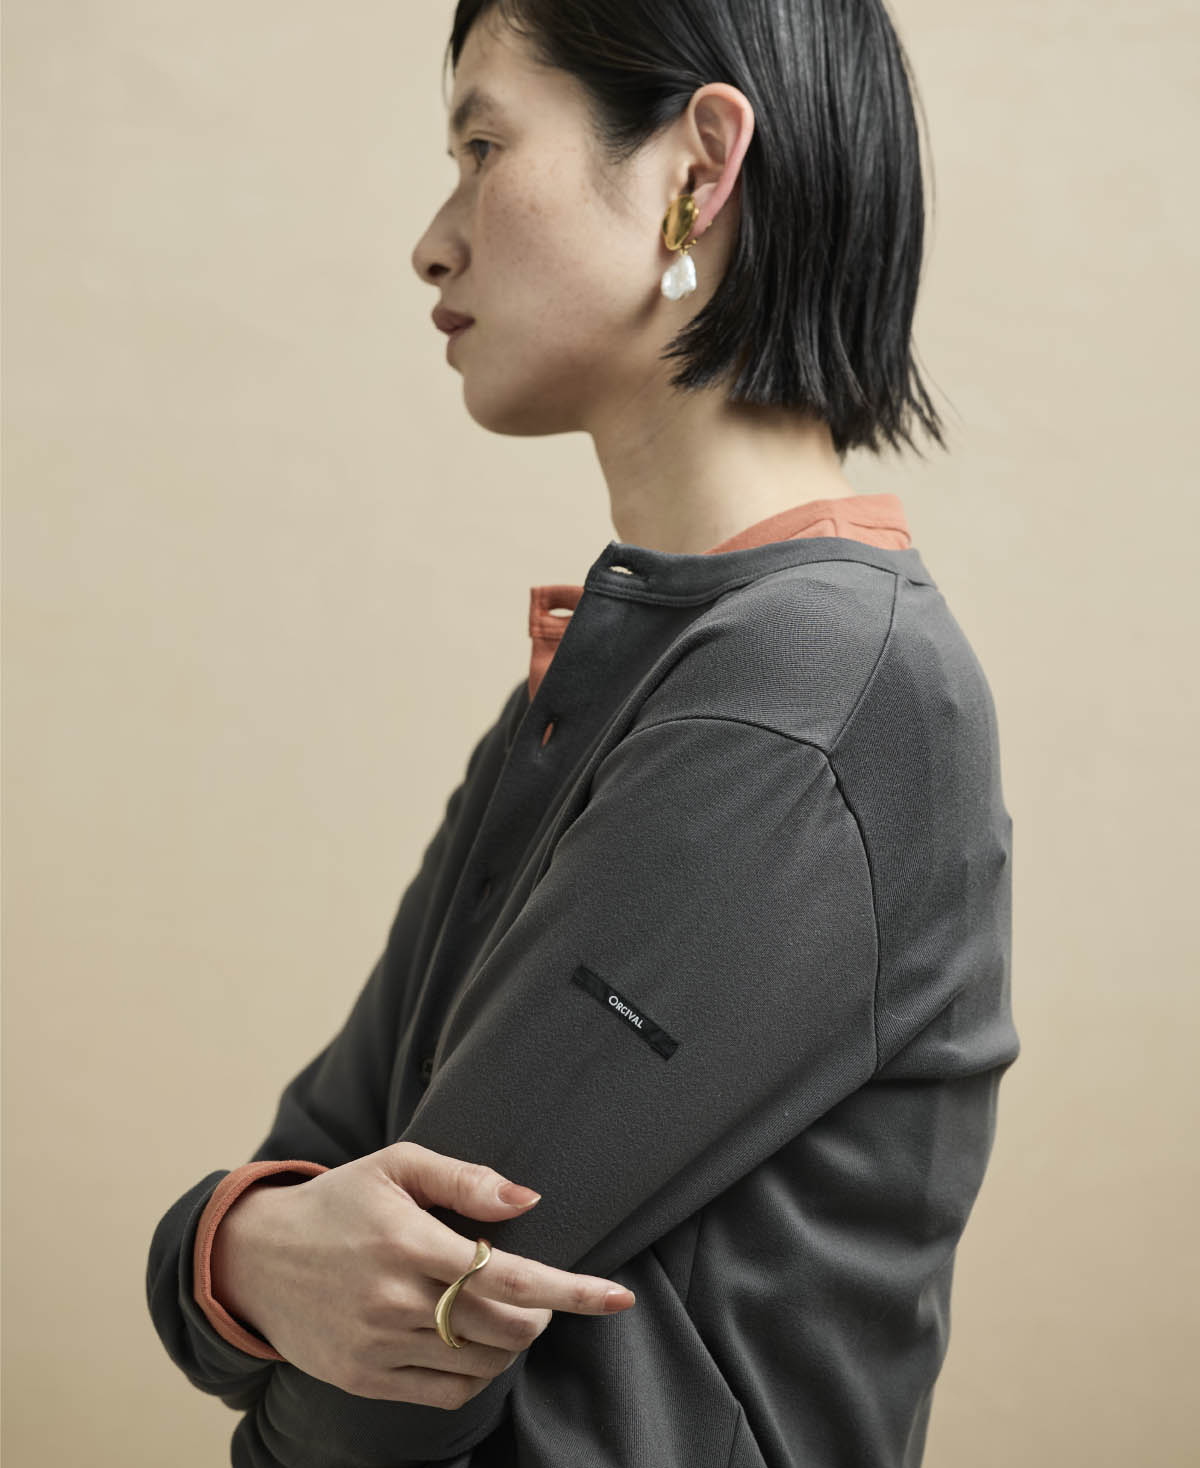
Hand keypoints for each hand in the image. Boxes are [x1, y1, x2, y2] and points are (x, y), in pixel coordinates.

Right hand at [210, 1140, 636, 1405]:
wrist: (254, 1258)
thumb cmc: (337, 1202)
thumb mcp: (395, 1166)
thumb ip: (464, 1177)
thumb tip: (529, 1198)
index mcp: (407, 1239)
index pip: (509, 1275)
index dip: (571, 1290)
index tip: (618, 1297)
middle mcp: (394, 1299)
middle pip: (506, 1328)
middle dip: (543, 1315)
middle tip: (535, 1291)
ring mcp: (378, 1346)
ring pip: (483, 1364)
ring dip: (512, 1343)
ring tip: (499, 1311)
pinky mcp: (366, 1379)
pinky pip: (448, 1393)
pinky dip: (478, 1372)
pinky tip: (472, 1341)